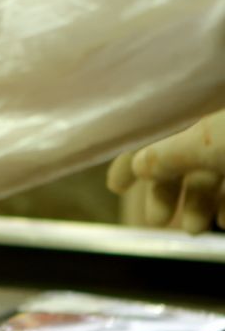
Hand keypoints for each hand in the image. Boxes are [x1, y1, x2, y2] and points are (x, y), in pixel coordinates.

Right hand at [107, 112, 224, 232]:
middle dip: (166, 190)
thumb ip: (169, 154)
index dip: (132, 156)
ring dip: (198, 202)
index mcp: (198, 100)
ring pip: (211, 169)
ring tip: (193, 229)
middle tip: (156, 221)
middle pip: (182, 152)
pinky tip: (223, 221)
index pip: (154, 125)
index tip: (116, 187)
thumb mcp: (208, 142)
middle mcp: (214, 116)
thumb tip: (137, 167)